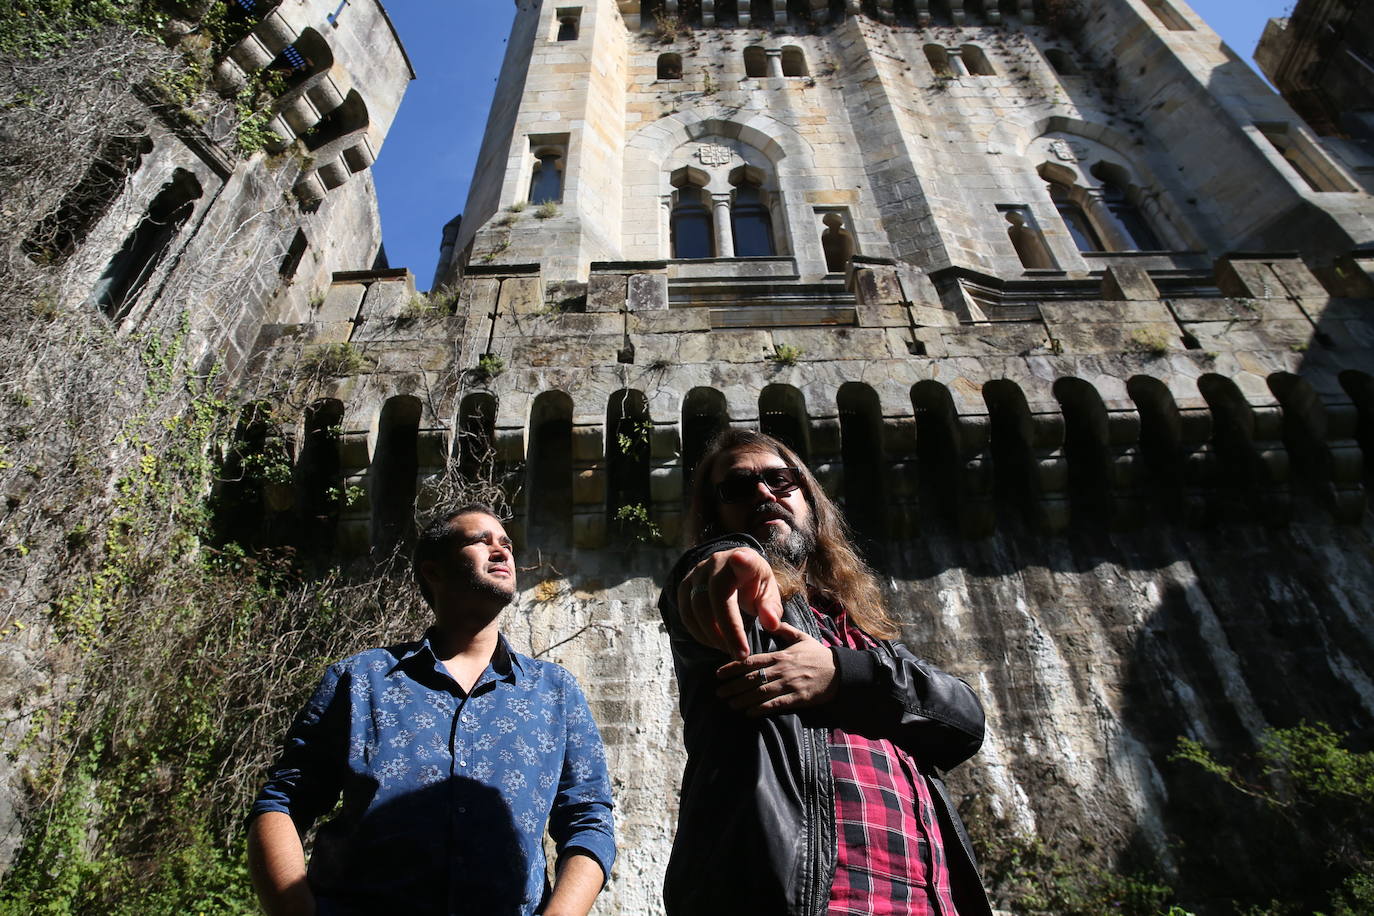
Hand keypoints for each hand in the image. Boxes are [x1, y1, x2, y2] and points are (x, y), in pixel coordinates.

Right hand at [675, 548, 784, 659]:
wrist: (732, 573)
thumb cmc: (753, 584)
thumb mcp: (768, 593)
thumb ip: (771, 608)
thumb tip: (771, 625)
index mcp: (744, 559)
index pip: (742, 559)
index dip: (741, 561)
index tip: (740, 559)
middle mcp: (717, 562)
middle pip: (716, 595)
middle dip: (728, 629)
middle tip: (740, 653)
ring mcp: (697, 573)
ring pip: (697, 606)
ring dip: (712, 635)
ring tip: (729, 650)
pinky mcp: (685, 586)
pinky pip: (686, 613)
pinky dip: (699, 633)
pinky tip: (714, 643)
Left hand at [714, 622, 837, 715]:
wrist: (841, 672)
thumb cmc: (819, 655)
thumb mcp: (802, 638)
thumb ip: (784, 631)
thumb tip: (769, 621)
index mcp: (781, 656)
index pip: (751, 661)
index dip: (733, 668)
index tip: (719, 674)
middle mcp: (782, 670)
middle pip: (752, 678)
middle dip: (733, 686)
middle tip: (719, 693)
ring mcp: (789, 684)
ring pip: (761, 693)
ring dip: (743, 699)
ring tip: (730, 704)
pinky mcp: (798, 698)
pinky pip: (776, 704)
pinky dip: (761, 709)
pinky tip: (749, 713)